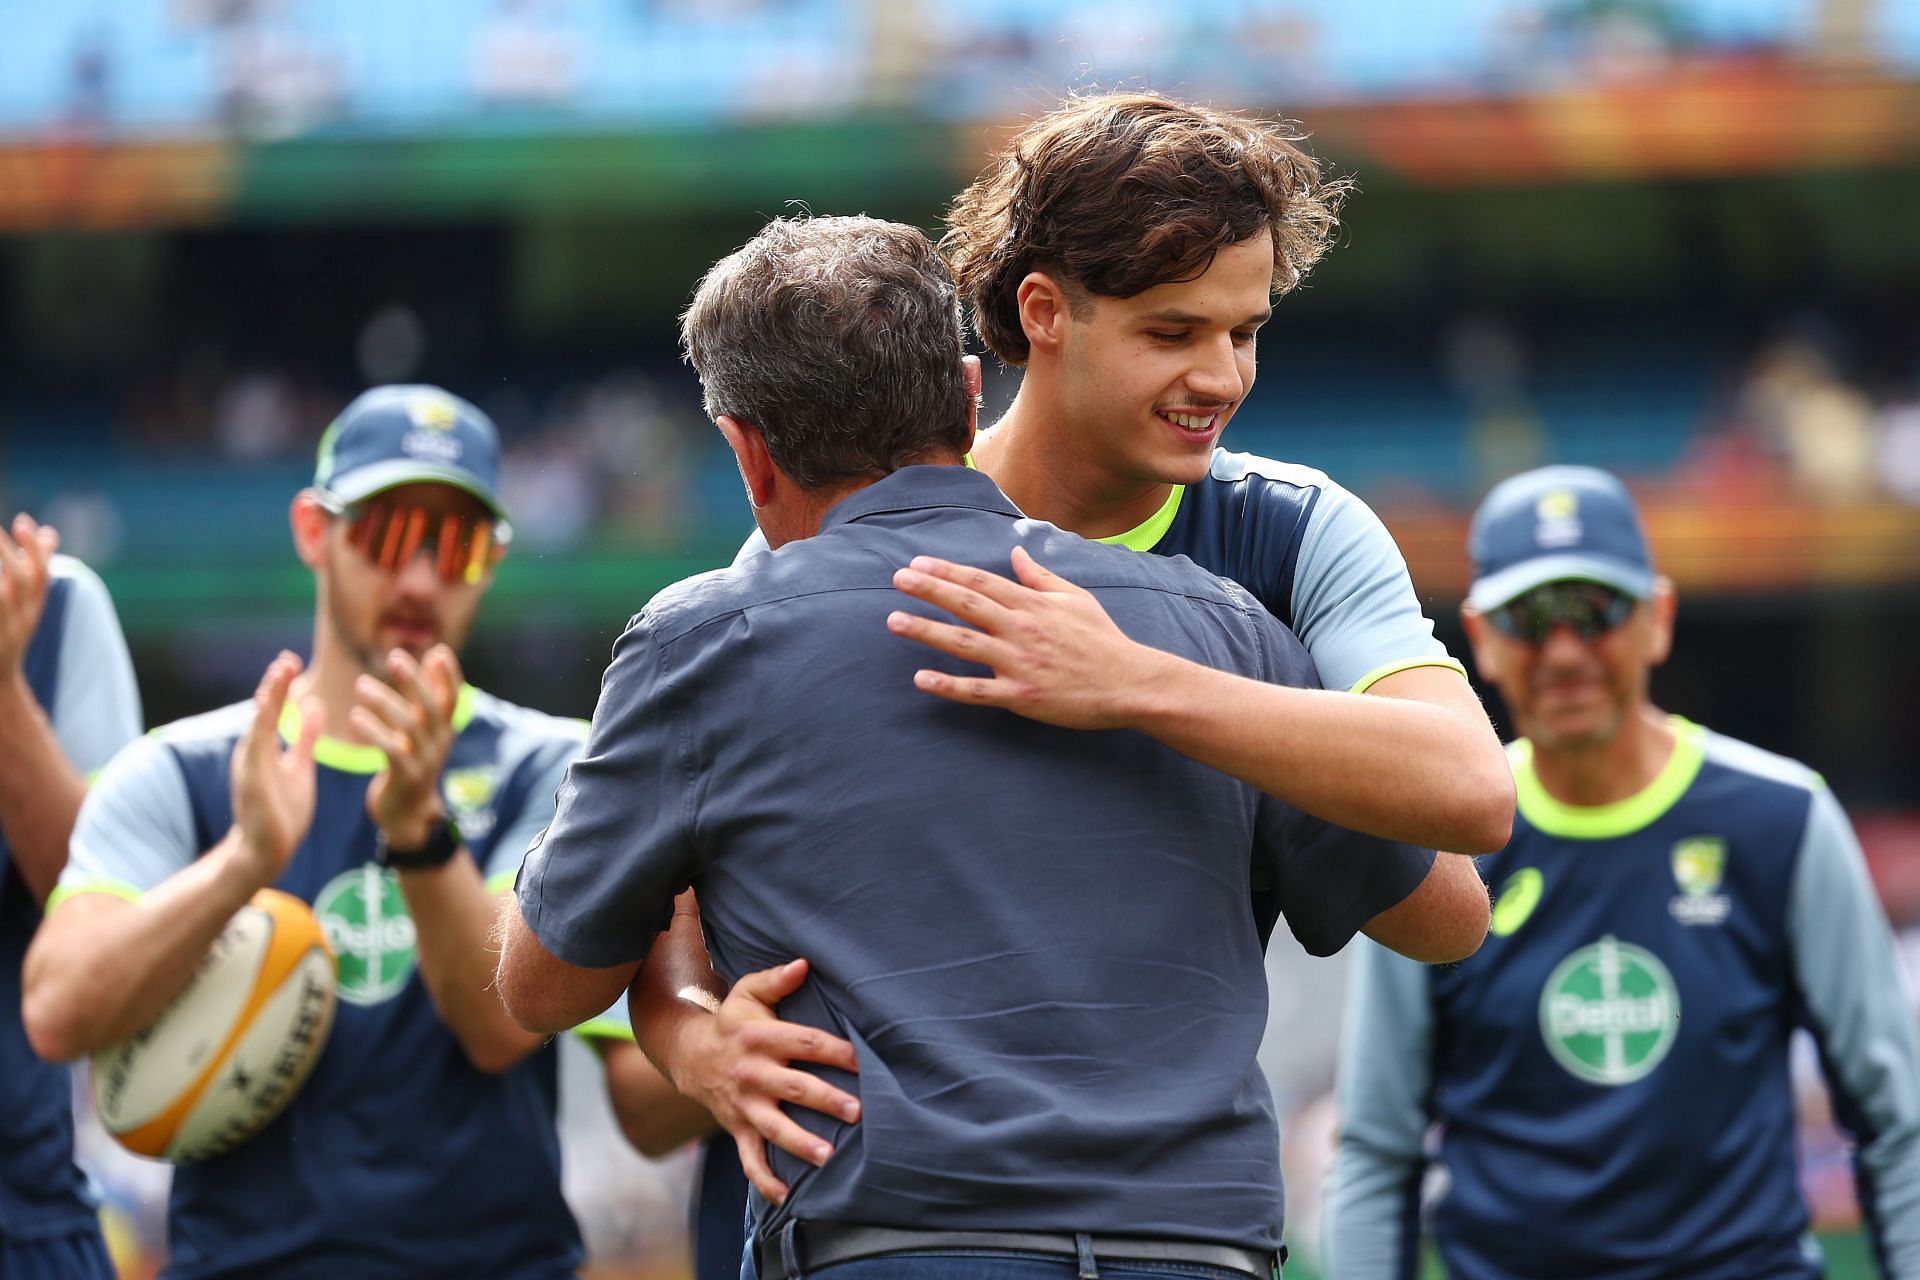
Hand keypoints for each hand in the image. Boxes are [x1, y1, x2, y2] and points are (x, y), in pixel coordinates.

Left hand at [0, 514, 58, 678]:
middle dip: (7, 553)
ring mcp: (4, 631)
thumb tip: (49, 531)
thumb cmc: (8, 634)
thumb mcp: (28, 604)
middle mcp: (21, 620)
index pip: (40, 576)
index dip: (34, 549)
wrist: (0, 683)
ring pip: (2, 596)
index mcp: (33, 609)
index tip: (22, 521)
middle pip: (20, 582)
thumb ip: (37, 566)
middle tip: (0, 529)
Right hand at [229, 653, 323, 882]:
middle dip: (274, 684)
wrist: (266, 850)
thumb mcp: (299, 766)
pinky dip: (261, 726)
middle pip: (263, 710)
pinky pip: (256, 748)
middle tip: (286, 659)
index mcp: (265, 747)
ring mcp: (249, 764)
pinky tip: (266, 707)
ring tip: (279, 673)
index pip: (273, 708)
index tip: (291, 660)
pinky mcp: (250, 780)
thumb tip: (313, 706)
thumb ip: (304, 738)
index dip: (280, 684)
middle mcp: (253, 750)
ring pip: (258, 724)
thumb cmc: (282, 811)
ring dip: (268, 698)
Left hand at [355, 645, 459, 847]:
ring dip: (384, 701)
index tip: (438, 651)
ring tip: (361, 685)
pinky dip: (374, 731)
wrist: (407, 812)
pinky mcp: (407, 776)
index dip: (450, 675)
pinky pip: (391, 749)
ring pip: (409, 724)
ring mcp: (425, 759)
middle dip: (414, 679)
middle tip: (394, 657)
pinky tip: (355, 717)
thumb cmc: (410, 764)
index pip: (452, 697)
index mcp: (444, 729)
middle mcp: (439, 742)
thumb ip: (424, 699)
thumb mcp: (423, 732)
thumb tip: (433, 658)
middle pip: (431, 706)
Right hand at [668, 958, 859, 1204]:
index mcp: (759, 1037)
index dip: (835, 1050)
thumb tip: (804, 964)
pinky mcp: (737, 1128)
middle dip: (826, 1100)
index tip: (863, 1060)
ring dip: (801, 1143)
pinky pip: (749, 1159)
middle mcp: (752, 1073)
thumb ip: (775, 979)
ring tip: (829, 1156)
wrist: (690, 1055)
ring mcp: (744, 1105)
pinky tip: (787, 1195)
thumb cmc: (733, 1022)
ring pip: (774, 1127)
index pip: (804, 1042)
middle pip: (794, 1087)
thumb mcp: (747, 993)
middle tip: (858, 1111)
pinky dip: (765, 1179)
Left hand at [886, 546, 1164, 729]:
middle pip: (967, 604)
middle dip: (930, 590)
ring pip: (964, 644)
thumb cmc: (1104, 641)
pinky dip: (948, 685)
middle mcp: (1022, 629)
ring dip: (927, 631)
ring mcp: (1019, 663)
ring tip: (895, 621)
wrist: (1130, 683)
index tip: (918, 563)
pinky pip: (977, 690)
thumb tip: (1016, 552)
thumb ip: (1041, 577)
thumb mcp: (1076, 599)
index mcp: (1034, 604)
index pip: (982, 581)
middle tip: (897, 579)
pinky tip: (920, 678)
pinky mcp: (1021, 695)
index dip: (947, 571)